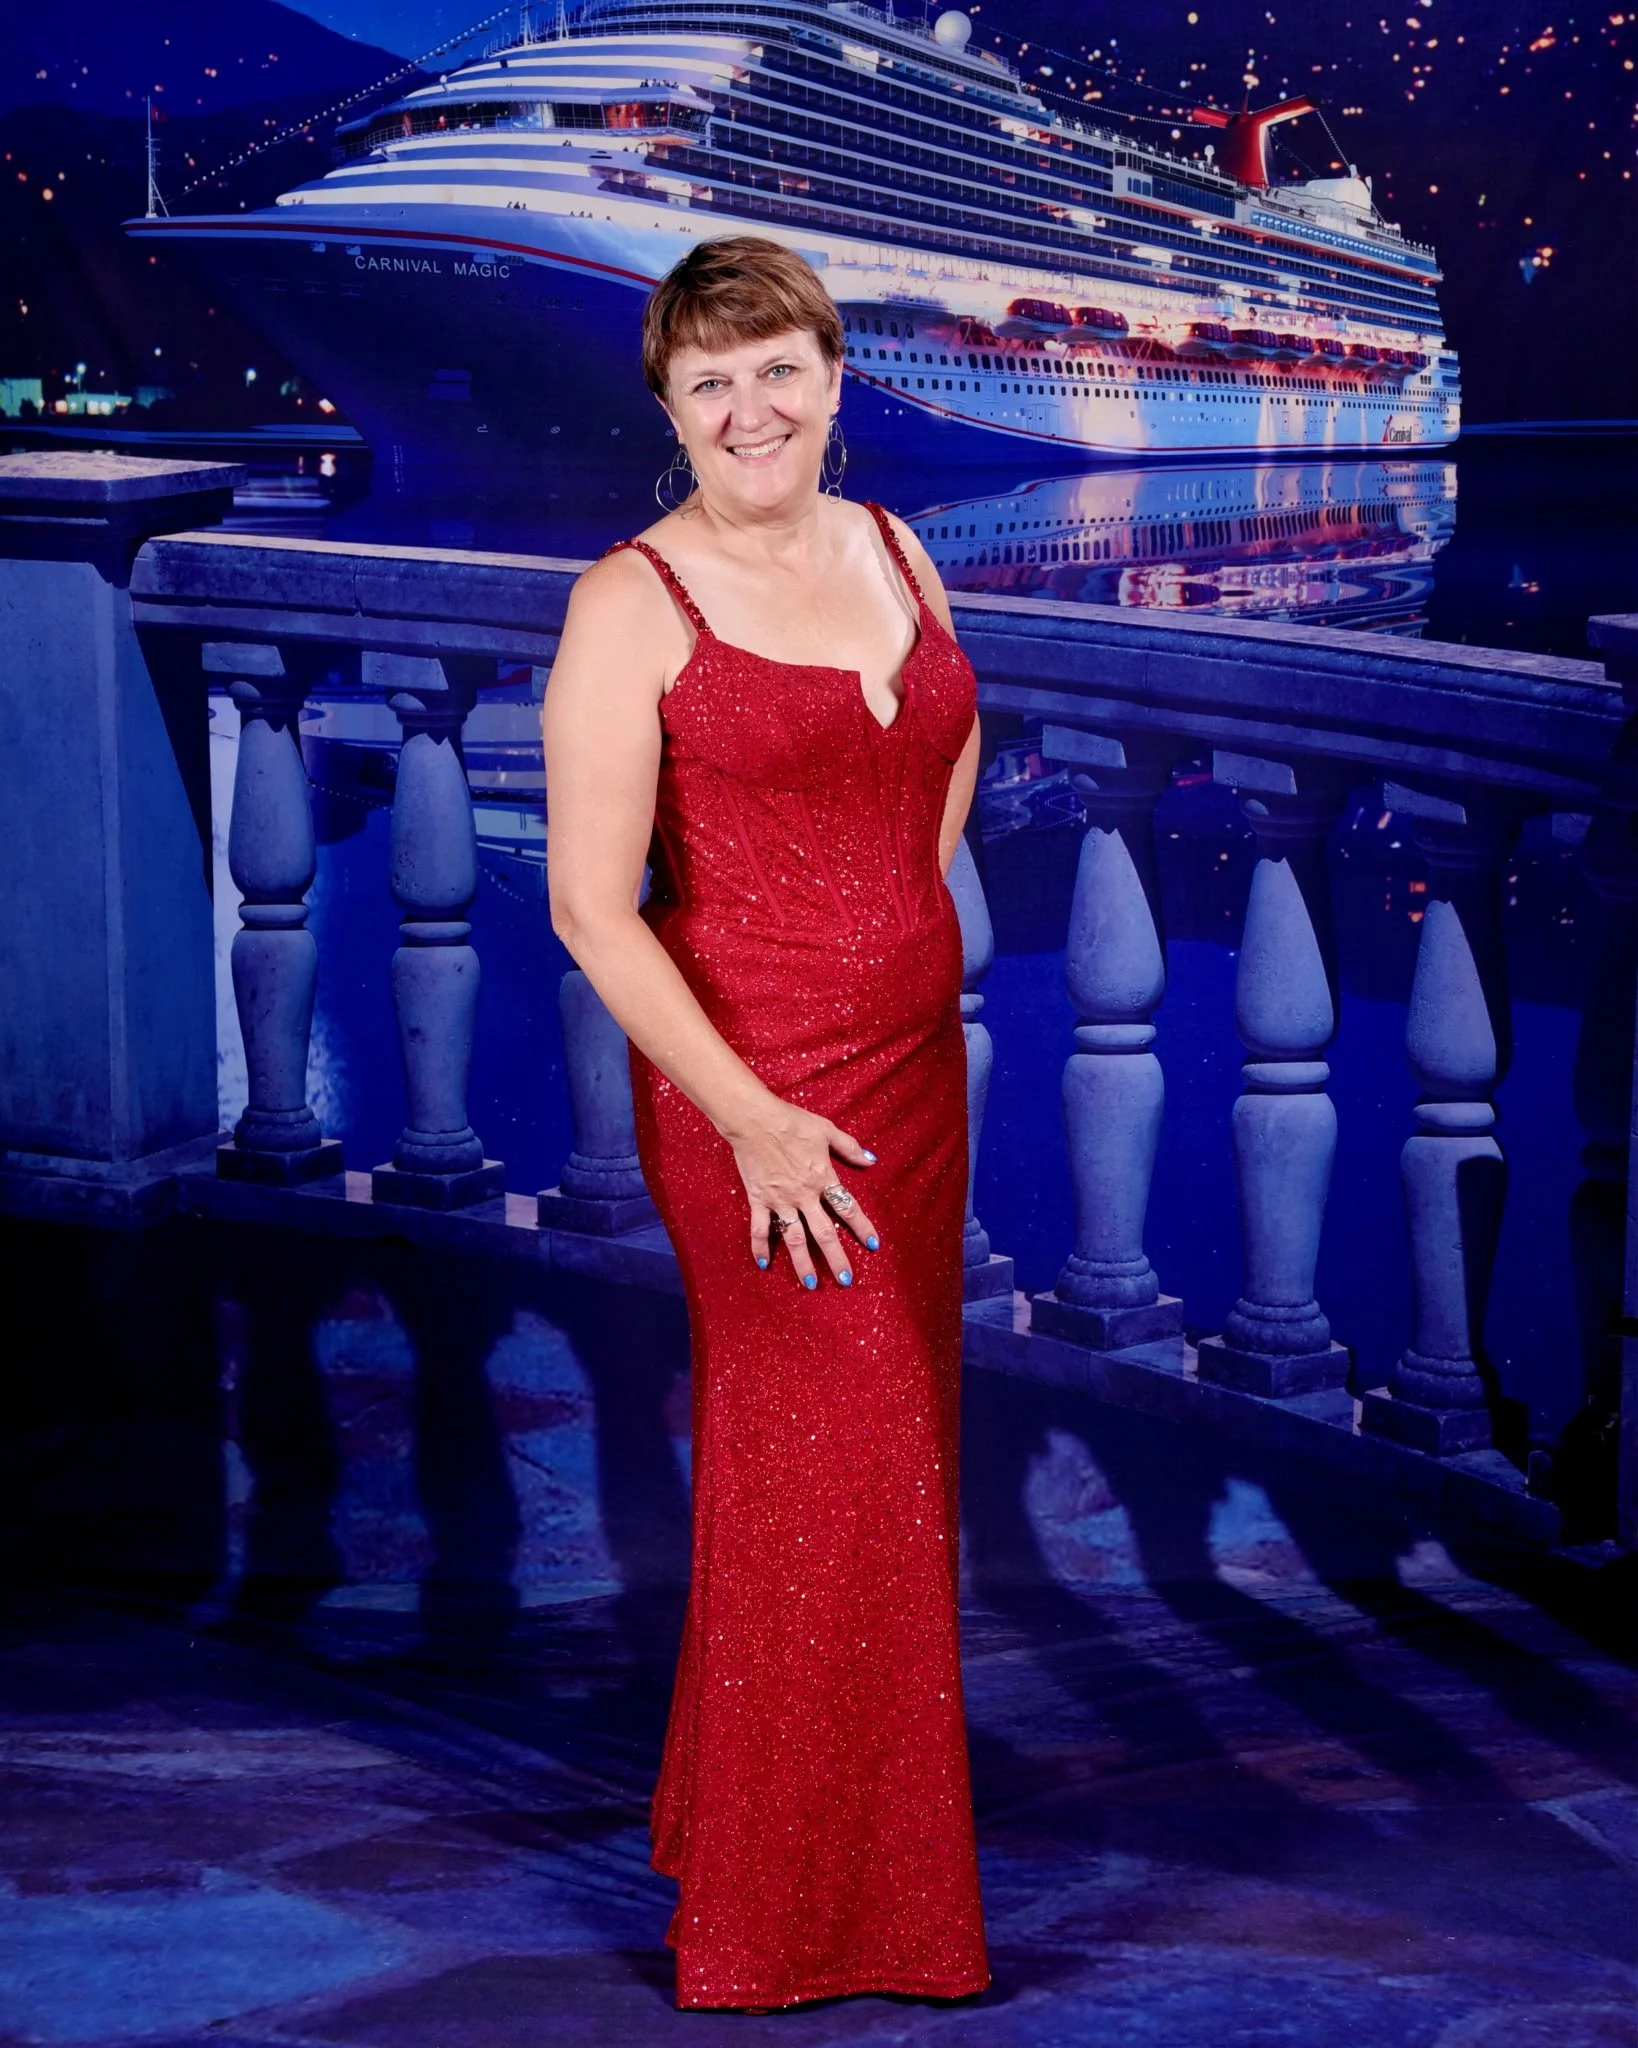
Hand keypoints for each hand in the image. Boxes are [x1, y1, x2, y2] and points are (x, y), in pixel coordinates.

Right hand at [726, 1098, 881, 1287]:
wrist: (754, 1119)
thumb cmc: (791, 1121)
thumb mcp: (826, 1129)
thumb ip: (849, 1147)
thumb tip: (871, 1159)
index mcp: (823, 1177)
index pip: (848, 1208)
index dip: (862, 1227)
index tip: (873, 1245)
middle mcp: (804, 1195)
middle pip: (824, 1233)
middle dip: (837, 1258)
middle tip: (846, 1280)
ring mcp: (780, 1200)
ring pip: (794, 1238)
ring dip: (803, 1262)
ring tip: (811, 1284)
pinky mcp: (758, 1199)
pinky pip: (760, 1228)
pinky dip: (760, 1246)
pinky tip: (763, 1264)